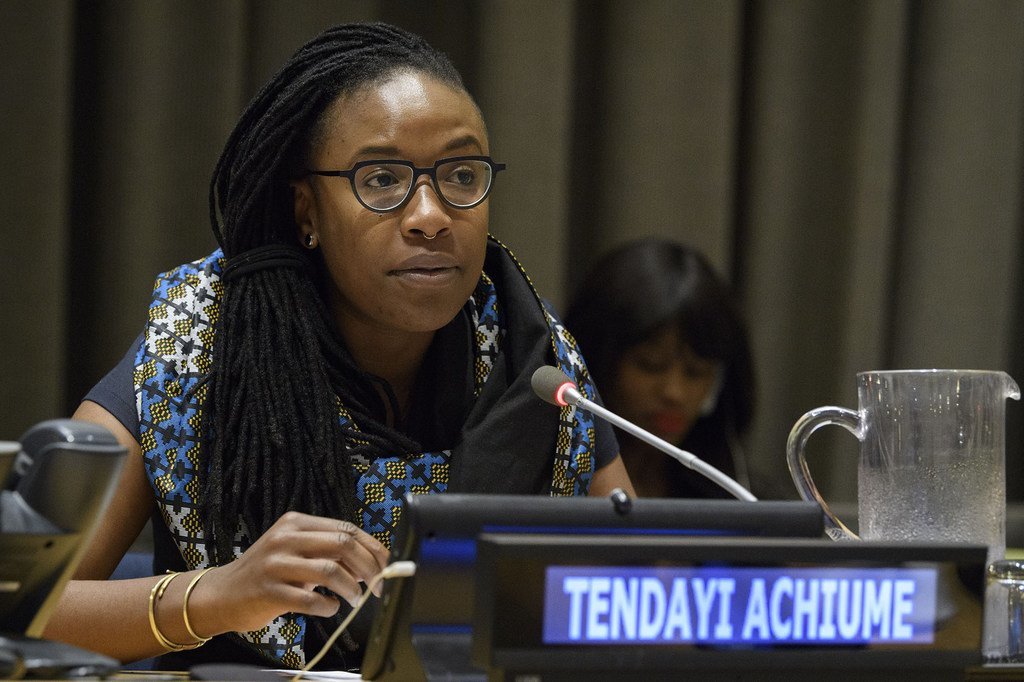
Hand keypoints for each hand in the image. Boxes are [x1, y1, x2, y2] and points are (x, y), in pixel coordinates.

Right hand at [191, 511, 389, 634]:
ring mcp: (276, 563)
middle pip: (343, 545)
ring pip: (330, 570)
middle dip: (369, 567)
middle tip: (377, 586)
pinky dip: (328, 606)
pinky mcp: (269, 590)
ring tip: (355, 599)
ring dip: (351, 588)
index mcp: (296, 523)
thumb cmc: (266, 573)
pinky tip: (329, 608)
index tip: (386, 566)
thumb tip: (371, 563)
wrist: (222, 595)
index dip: (372, 549)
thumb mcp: (296, 552)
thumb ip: (329, 552)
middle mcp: (286, 537)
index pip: (347, 529)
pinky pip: (310, 599)